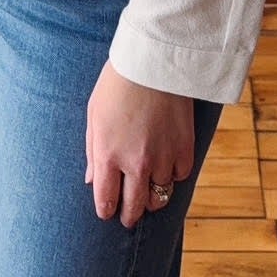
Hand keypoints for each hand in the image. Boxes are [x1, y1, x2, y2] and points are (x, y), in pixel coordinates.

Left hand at [85, 58, 194, 227]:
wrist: (153, 59)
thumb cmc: (117, 83)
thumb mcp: (94, 114)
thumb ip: (92, 151)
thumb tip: (91, 180)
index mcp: (107, 154)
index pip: (106, 200)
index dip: (106, 211)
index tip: (108, 211)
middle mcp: (135, 162)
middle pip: (134, 207)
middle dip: (130, 215)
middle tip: (129, 216)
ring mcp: (162, 157)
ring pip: (160, 197)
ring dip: (153, 198)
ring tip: (150, 194)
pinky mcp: (184, 147)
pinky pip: (180, 176)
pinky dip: (173, 175)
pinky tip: (167, 168)